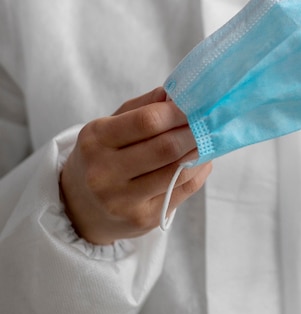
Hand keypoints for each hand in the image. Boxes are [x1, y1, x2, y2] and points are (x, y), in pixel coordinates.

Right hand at [60, 87, 211, 244]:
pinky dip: (199, 171)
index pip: (146, 121)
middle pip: (166, 148)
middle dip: (193, 131)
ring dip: (200, 151)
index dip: (177, 112)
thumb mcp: (108, 127)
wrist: (79, 209)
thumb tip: (175, 94)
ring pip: (178, 171)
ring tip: (207, 138)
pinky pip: (184, 190)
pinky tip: (202, 159)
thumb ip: (141, 107)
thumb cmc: (101, 157)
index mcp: (96, 140)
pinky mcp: (143, 219)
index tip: (195, 104)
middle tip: (208, 121)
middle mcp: (105, 172)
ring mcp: (124, 200)